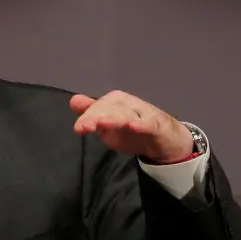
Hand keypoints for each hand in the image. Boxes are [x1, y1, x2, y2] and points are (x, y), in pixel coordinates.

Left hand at [70, 90, 194, 163]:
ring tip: (102, 123)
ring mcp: (143, 113)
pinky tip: (134, 126)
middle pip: (110, 109)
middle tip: (84, 127)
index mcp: (115, 102)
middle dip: (96, 117)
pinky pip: (148, 124)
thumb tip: (74, 100)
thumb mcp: (108, 124)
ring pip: (126, 115)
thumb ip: (91, 114)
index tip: (79, 129)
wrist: (165, 139)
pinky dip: (142, 124)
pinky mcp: (156, 125)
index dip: (87, 117)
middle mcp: (128, 103)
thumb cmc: (133, 130)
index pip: (98, 107)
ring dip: (114, 118)